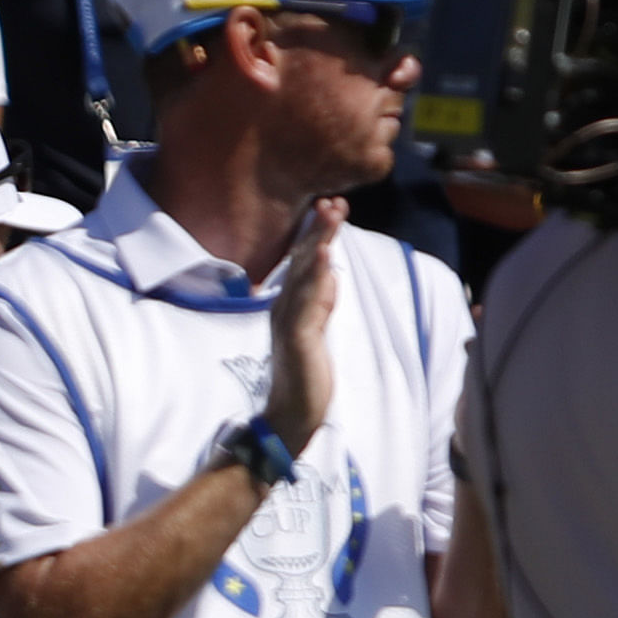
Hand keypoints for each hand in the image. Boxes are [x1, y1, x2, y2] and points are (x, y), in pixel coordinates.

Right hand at [263, 194, 342, 453]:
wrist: (291, 416)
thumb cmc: (305, 377)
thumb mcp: (317, 331)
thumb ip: (322, 303)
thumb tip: (330, 276)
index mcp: (290, 306)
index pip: (304, 264)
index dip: (316, 235)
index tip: (331, 207)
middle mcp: (284, 308)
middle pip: (302, 261)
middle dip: (318, 229)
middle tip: (332, 200)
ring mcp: (289, 321)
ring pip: (305, 274)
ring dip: (317, 241)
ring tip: (330, 214)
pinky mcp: (297, 337)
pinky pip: (307, 301)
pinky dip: (315, 276)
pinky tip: (322, 255)